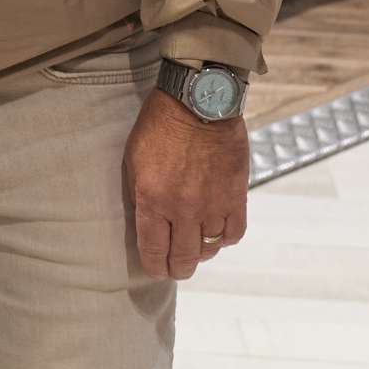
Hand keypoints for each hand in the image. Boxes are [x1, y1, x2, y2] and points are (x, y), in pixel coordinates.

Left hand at [123, 89, 249, 280]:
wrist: (199, 101)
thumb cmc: (160, 125)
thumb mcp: (133, 159)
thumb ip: (138, 195)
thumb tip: (145, 224)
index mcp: (152, 200)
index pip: (154, 252)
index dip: (155, 266)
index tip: (156, 267)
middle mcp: (183, 209)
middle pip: (183, 259)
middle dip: (177, 267)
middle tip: (176, 265)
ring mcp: (212, 205)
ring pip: (209, 250)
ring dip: (201, 251)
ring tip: (195, 244)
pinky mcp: (236, 196)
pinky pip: (233, 233)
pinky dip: (224, 238)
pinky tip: (216, 230)